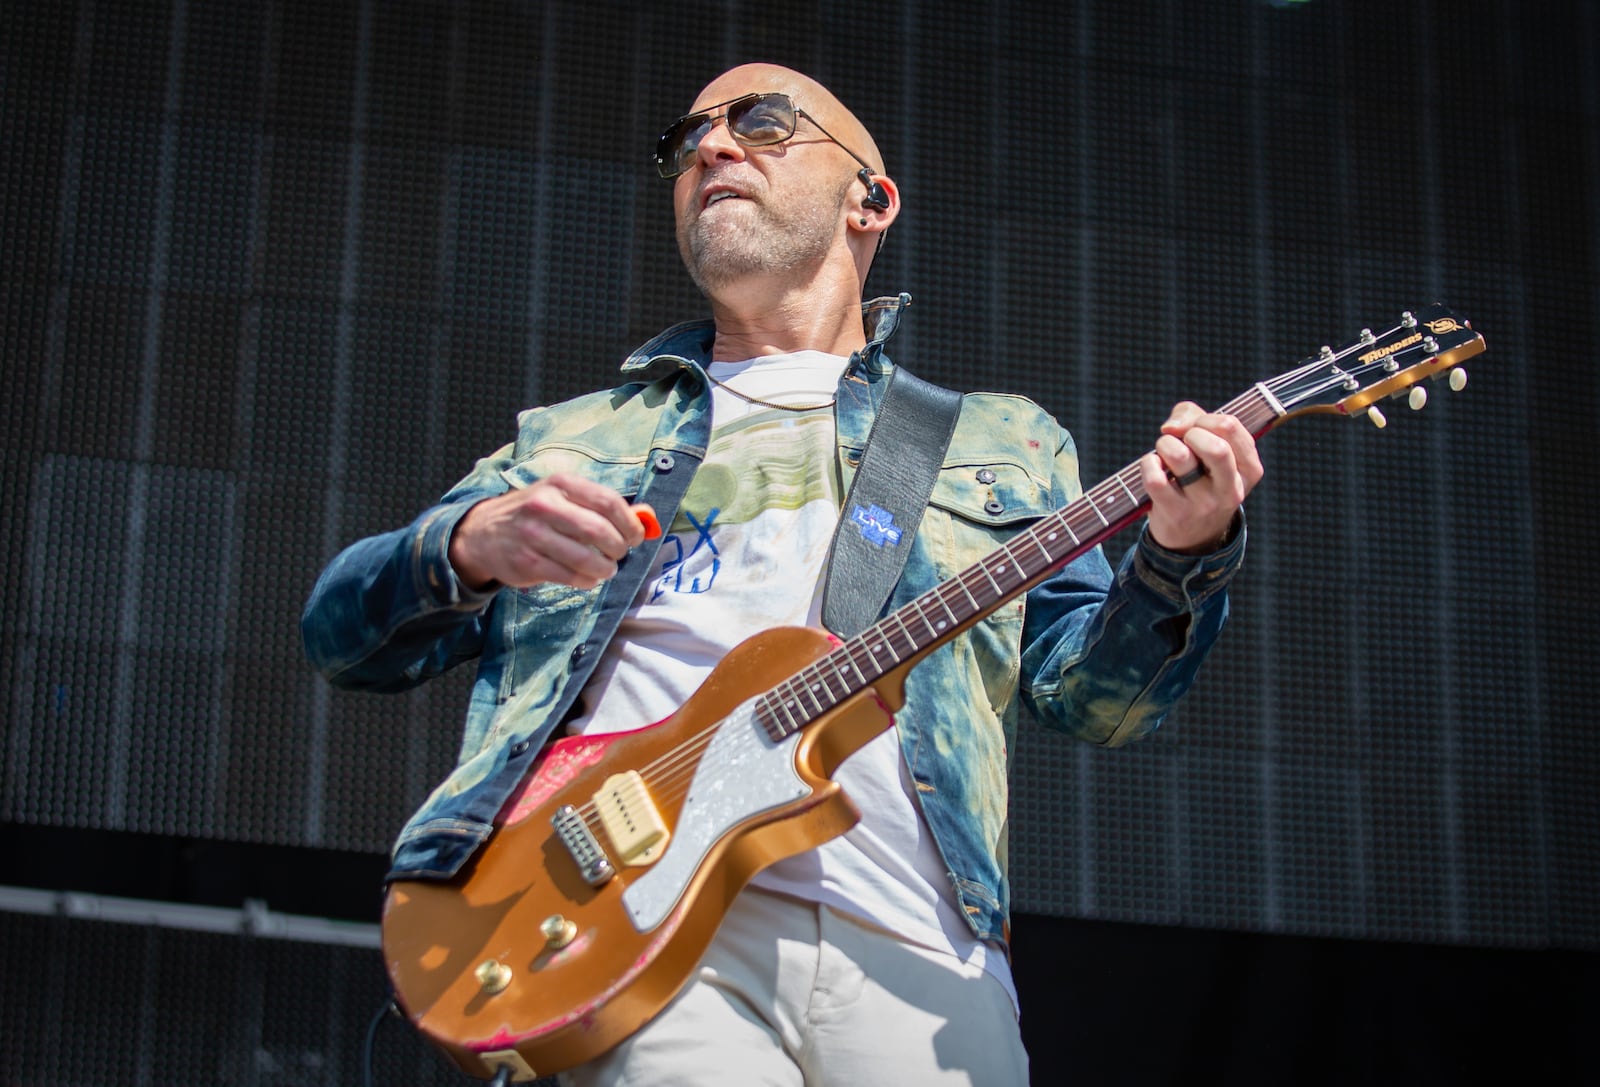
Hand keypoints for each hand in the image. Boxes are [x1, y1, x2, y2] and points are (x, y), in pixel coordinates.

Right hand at [449, 473, 654, 590]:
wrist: (483, 532)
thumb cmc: (534, 514)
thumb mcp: (562, 497)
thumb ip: (601, 506)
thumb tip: (645, 519)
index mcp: (560, 484)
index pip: (608, 502)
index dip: (630, 523)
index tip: (636, 537)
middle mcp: (545, 505)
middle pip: (599, 531)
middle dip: (619, 548)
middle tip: (620, 555)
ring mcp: (533, 535)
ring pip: (586, 558)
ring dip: (605, 569)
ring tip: (606, 569)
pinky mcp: (527, 562)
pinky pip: (570, 576)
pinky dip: (586, 580)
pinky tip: (587, 577)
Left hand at [1140, 402, 1262, 554]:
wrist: (1193, 537)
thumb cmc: (1202, 478)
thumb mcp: (1212, 450)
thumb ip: (1194, 418)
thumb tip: (1172, 426)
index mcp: (1249, 469)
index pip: (1231, 427)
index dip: (1205, 419)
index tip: (1196, 429)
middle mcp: (1231, 489)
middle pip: (1215, 446)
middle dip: (1190, 432)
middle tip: (1182, 440)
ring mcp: (1203, 504)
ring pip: (1180, 457)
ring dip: (1165, 444)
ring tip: (1165, 452)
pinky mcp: (1175, 514)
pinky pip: (1155, 478)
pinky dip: (1148, 464)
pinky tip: (1153, 467)